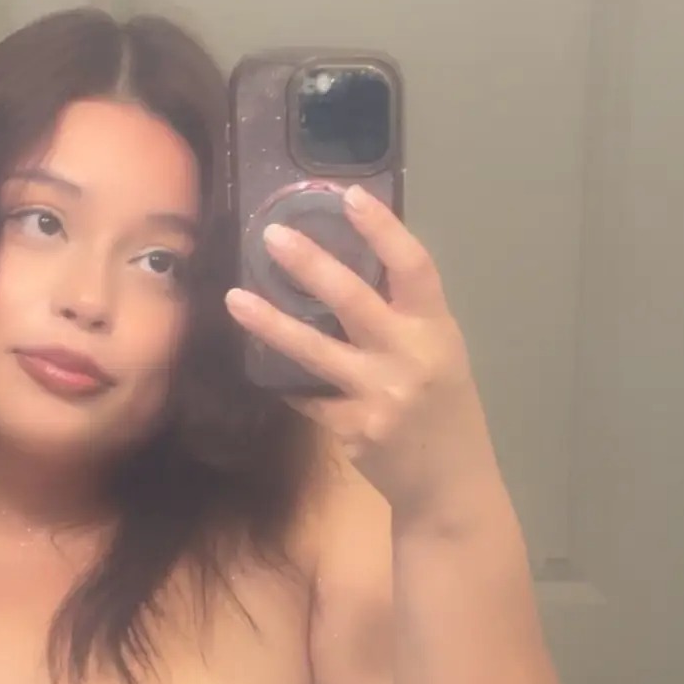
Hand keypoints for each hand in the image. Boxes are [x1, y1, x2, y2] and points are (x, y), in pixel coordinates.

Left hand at [226, 188, 497, 520]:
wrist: (448, 487)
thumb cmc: (445, 413)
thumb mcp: (441, 357)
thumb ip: (406, 320)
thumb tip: (350, 275)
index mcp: (436, 331)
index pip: (413, 267)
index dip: (382, 229)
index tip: (349, 197)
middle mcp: (408, 359)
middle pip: (353, 300)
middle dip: (310, 264)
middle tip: (272, 236)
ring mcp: (378, 396)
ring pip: (314, 351)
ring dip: (271, 324)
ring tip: (235, 299)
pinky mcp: (352, 429)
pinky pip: (307, 396)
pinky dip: (286, 381)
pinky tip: (260, 365)